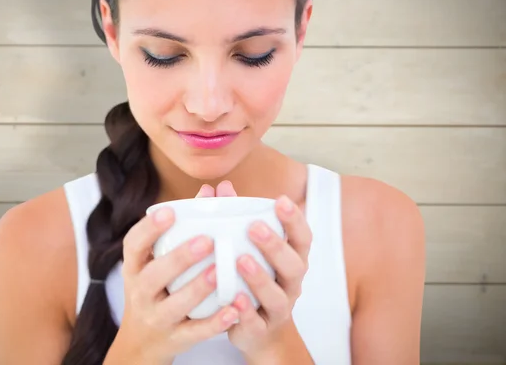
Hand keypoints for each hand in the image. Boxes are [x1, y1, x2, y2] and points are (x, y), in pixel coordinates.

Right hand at [116, 205, 239, 362]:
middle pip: (154, 275)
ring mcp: (157, 318)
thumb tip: (209, 190)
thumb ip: (181, 228)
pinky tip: (233, 310)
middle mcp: (141, 293)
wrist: (142, 342)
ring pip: (175, 305)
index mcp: (135, 268)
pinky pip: (195, 332)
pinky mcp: (175, 339)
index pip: (133, 245)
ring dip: (197, 288)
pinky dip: (214, 323)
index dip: (149, 228)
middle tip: (206, 240)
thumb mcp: (155, 262)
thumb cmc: (156, 289)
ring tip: (219, 271)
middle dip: (179, 258)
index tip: (170, 211)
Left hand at [196, 181, 311, 356]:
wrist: (260, 333)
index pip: (302, 238)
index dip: (295, 220)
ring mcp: (279, 308)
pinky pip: (257, 322)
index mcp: (292, 259)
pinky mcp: (261, 330)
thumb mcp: (249, 249)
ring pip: (277, 295)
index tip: (281, 200)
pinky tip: (234, 298)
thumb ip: (235, 219)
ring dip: (260, 277)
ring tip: (241, 260)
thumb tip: (217, 188)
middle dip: (275, 245)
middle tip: (254, 228)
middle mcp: (291, 283)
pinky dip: (246, 311)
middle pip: (293, 264)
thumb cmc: (253, 280)